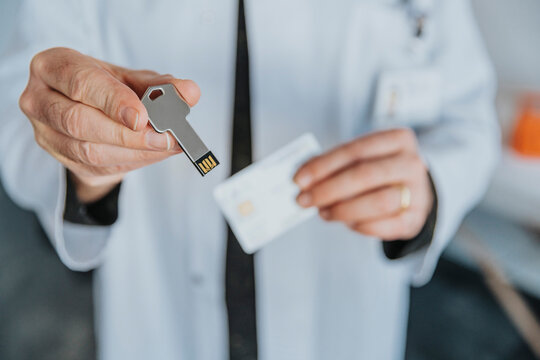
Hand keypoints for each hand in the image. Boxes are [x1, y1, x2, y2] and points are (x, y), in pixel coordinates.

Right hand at [19, 47, 199, 202]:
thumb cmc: (107, 87)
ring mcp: (45, 133)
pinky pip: (96, 168)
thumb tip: (190, 92)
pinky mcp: (60, 158)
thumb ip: (160, 85)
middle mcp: (39, 99)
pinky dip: (132, 161)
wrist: (88, 110)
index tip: (142, 116)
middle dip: (127, 134)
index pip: (81, 83)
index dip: (113, 101)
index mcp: (53, 66)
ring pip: (87, 151)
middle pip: (79, 122)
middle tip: (164, 137)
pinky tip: (154, 154)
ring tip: (166, 146)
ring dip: (133, 151)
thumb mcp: (132, 79)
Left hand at [294, 128, 433, 240]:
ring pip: (379, 202)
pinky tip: (348, 223)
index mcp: (398, 139)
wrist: (413, 192)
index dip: (324, 165)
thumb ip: (336, 165)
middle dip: (329, 189)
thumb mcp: (362, 159)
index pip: (355, 150)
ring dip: (344, 210)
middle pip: (366, 175)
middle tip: (305, 200)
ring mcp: (418, 192)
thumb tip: (303, 179)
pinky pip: (387, 226)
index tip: (299, 179)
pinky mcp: (416, 218)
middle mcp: (412, 163)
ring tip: (324, 213)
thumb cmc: (379, 173)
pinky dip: (362, 226)